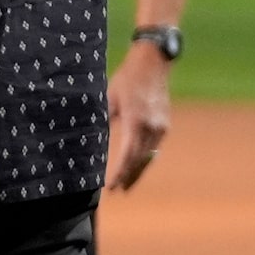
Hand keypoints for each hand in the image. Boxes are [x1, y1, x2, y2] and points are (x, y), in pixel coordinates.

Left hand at [106, 42, 172, 190]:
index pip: (127, 155)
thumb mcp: (108, 98)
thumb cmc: (126, 79)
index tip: (111, 186)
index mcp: (135, 120)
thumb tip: (90, 140)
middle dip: (128, 177)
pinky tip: (137, 167)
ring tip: (127, 186)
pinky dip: (146, 160)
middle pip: (140, 160)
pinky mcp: (165, 124)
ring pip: (150, 156)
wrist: (153, 63)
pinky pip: (155, 148)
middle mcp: (152, 126)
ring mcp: (161, 126)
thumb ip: (102, 120)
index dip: (120, 173)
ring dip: (138, 172)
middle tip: (117, 191)